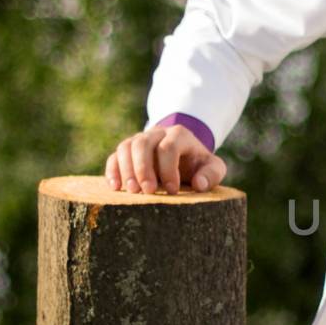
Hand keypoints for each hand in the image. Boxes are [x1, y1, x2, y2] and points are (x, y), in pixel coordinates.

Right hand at [105, 125, 226, 194]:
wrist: (185, 153)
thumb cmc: (199, 164)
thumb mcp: (213, 167)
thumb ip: (212, 174)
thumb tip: (199, 185)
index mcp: (179, 135)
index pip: (169, 147)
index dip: (168, 169)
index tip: (172, 190)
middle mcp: (157, 133)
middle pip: (143, 144)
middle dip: (143, 168)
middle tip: (147, 191)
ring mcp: (140, 139)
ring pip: (126, 147)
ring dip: (126, 169)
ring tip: (132, 191)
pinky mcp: (127, 151)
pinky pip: (114, 156)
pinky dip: (113, 170)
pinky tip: (115, 187)